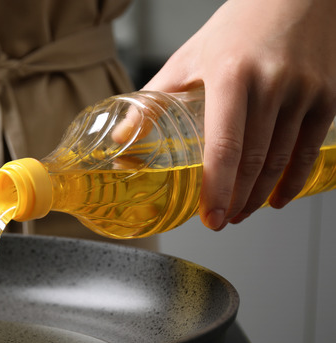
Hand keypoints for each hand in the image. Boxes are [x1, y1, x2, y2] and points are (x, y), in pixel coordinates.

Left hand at [144, 0, 335, 229]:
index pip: (224, 145)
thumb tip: (121, 137)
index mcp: (231, 74)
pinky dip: (293, 181)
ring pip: (281, 160)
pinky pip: (309, 150)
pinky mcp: (327, 97)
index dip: (217, 188)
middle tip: (220, 220)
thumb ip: (154, 99)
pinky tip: (276, 198)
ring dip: (259, 196)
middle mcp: (271, 83)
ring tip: (240, 212)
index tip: (210, 217)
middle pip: (254, 160)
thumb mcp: (188, 58)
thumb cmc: (238, 26)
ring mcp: (304, 92)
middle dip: (236, 200)